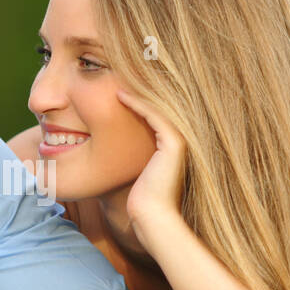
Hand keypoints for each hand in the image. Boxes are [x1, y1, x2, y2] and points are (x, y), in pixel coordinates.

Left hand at [116, 89, 186, 244]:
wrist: (152, 217)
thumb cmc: (141, 199)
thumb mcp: (134, 169)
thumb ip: (131, 152)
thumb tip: (109, 142)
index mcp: (173, 144)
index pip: (156, 111)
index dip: (139, 97)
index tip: (120, 84)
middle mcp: (180, 139)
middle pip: (160, 105)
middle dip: (142, 88)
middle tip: (121, 73)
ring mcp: (179, 140)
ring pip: (157, 106)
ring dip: (139, 91)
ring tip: (120, 78)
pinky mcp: (174, 143)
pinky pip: (153, 115)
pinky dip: (137, 103)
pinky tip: (120, 95)